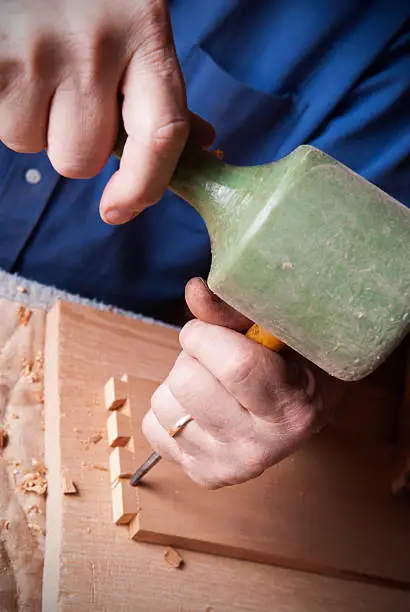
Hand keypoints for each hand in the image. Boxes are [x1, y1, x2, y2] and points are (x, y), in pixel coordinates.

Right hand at [0, 0, 213, 221]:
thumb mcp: (137, 26)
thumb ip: (162, 88)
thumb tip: (202, 145)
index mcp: (145, 35)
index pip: (161, 136)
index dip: (143, 188)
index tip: (118, 210)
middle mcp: (94, 47)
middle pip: (82, 159)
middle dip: (74, 142)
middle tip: (67, 95)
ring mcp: (37, 52)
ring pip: (34, 145)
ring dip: (35, 122)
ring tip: (37, 69)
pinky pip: (2, 126)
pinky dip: (8, 106)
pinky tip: (15, 65)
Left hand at [142, 278, 344, 488]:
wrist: (306, 411)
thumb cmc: (297, 362)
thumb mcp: (281, 329)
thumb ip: (236, 311)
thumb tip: (194, 291)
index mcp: (293, 408)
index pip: (234, 365)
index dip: (209, 334)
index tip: (213, 328)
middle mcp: (261, 447)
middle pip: (188, 382)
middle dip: (193, 354)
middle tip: (218, 356)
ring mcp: (230, 467)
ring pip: (164, 403)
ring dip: (180, 380)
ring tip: (214, 381)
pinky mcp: (203, 475)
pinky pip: (153, 427)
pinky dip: (170, 407)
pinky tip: (202, 405)